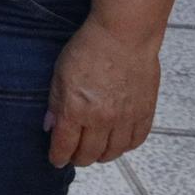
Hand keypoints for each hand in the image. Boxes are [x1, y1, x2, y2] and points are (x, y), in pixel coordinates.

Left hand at [45, 15, 161, 167]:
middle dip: (78, 158)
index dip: (58, 156)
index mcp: (76, 110)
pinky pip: (134, 142)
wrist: (124, 35)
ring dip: (101, 155)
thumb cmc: (88, 48)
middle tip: (73, 155)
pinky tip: (116, 142)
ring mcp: (126, 119)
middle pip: (89, 154)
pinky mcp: (145, 113)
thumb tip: (49, 126)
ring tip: (94, 150)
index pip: (64, 146)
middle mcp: (102, 120)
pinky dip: (124, 147)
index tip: (56, 159)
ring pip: (113, 153)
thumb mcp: (59, 73)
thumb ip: (55, 103)